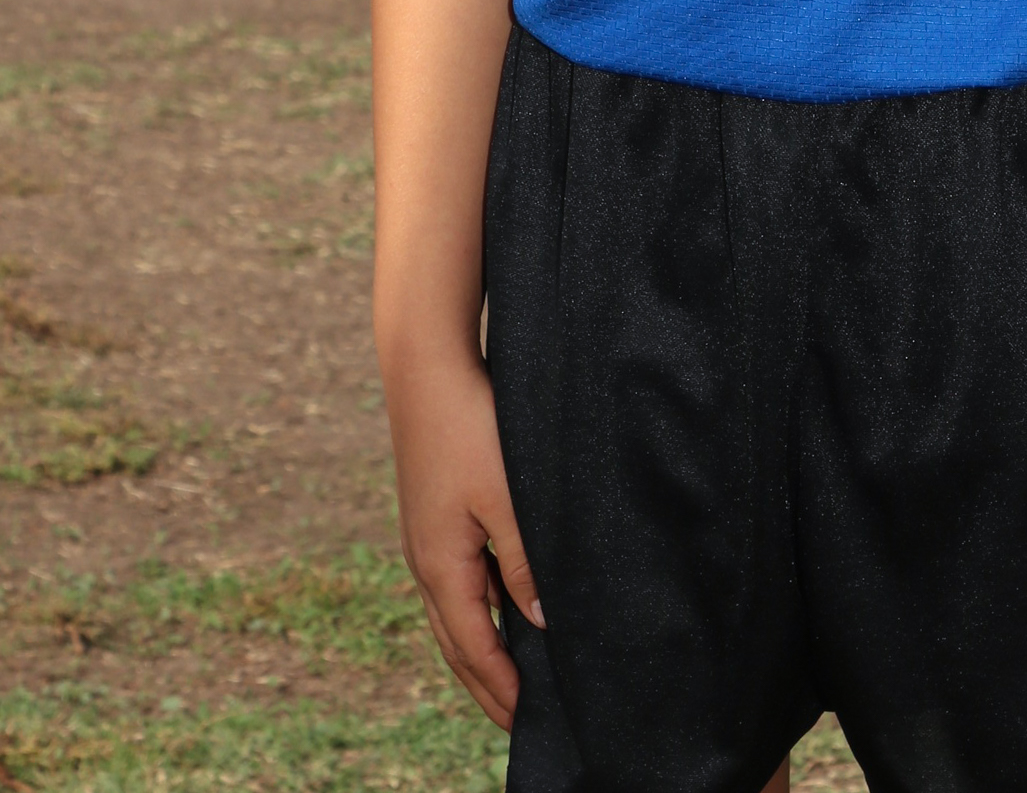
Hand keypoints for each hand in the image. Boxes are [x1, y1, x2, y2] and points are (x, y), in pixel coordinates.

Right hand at [386, 348, 542, 727]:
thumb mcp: (507, 499)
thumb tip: (537, 622)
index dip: (501, 687)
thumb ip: (523, 563)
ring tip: (509, 680)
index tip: (528, 721)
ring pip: (453, 614)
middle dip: (487, 684)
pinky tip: (501, 609)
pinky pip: (455, 583)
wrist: (427, 369)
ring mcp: (425, 539)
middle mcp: (425, 561)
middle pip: (456, 643)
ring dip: (479, 651)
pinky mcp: (432, 517)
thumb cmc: (471, 428)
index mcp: (441, 566)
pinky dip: (476, 612)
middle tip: (517, 721)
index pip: (474, 647)